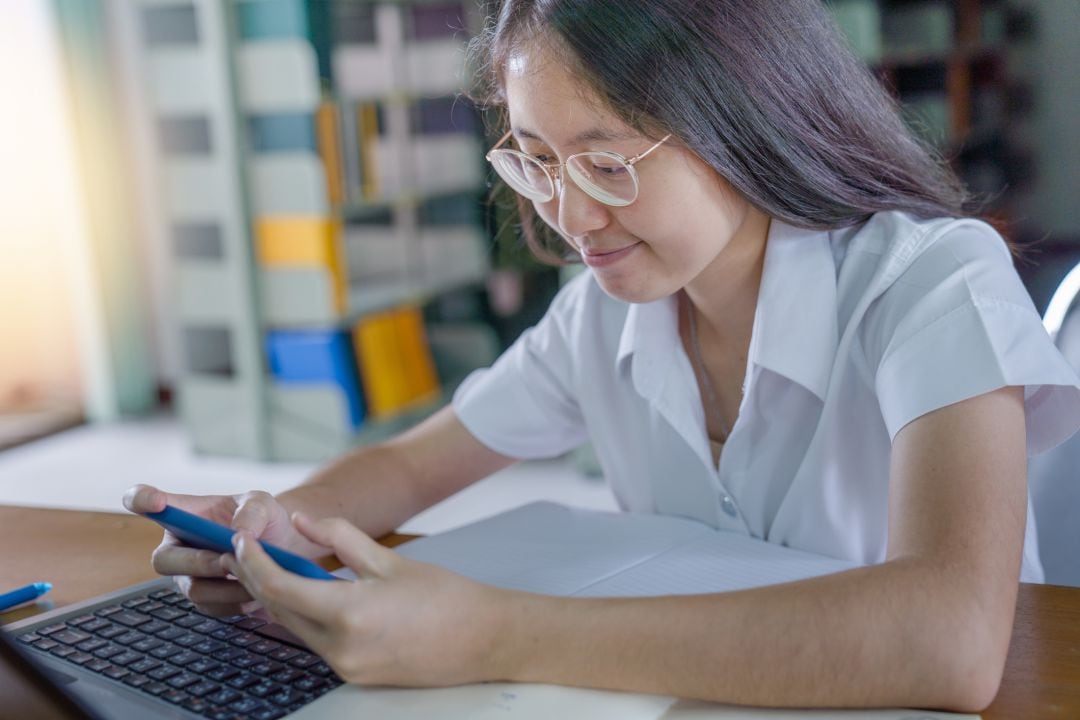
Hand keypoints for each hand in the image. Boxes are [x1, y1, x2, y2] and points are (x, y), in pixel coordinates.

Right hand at [122, 484, 325, 614]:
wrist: (286, 554)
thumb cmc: (266, 523)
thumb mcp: (264, 505)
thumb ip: (253, 511)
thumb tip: (239, 534)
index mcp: (184, 514)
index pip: (142, 501)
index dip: (140, 500)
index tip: (157, 503)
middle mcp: (178, 546)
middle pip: (163, 561)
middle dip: (198, 562)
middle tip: (228, 560)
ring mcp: (189, 576)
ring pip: (193, 589)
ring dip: (225, 586)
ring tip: (254, 576)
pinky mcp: (206, 600)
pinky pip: (213, 607)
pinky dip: (237, 601)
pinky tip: (257, 591)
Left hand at [222, 513, 508, 686]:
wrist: (484, 639)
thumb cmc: (445, 596)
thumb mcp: (389, 559)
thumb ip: (340, 537)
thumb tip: (303, 521)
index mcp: (349, 613)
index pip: (280, 587)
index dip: (254, 563)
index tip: (241, 543)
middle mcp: (341, 648)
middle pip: (280, 611)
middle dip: (258, 579)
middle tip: (243, 552)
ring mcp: (347, 667)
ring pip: (295, 629)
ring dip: (280, 600)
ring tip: (270, 569)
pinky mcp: (355, 675)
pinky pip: (317, 643)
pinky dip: (304, 618)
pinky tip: (305, 597)